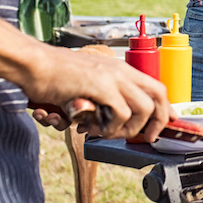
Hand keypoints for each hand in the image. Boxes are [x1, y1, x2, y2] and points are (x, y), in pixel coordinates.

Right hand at [21, 47, 172, 140]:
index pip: (156, 87)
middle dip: (157, 122)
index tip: (168, 122)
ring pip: (143, 109)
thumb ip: (103, 98)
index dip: (165, 107)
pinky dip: (110, 128)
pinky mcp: (102, 87)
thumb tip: (112, 120)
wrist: (34, 64)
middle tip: (144, 137)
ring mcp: (113, 78)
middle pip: (158, 96)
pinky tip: (91, 127)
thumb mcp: (88, 85)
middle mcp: (121, 72)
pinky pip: (121, 115)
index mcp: (120, 69)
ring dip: (128, 128)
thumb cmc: (54, 77)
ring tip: (105, 132)